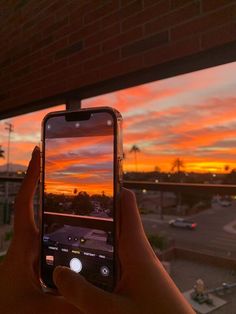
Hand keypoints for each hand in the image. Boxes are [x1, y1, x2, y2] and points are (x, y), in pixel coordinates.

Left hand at [0, 147, 78, 313]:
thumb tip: (97, 297)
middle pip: (44, 210)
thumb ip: (68, 304)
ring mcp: (36, 253)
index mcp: (23, 246)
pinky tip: (90, 244)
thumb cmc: (8, 311)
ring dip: (68, 217)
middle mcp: (30, 244)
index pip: (25, 203)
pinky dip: (71, 239)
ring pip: (54, 229)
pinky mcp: (41, 264)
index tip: (38, 154)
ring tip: (94, 208)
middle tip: (80, 177)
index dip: (31, 177)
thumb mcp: (37, 310)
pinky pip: (58, 245)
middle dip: (58, 192)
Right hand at [53, 189, 193, 313]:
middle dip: (97, 212)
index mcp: (136, 248)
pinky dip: (102, 253)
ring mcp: (139, 263)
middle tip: (71, 206)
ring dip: (98, 233)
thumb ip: (83, 294)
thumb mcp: (113, 312)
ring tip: (73, 232)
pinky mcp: (138, 276)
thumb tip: (57, 274)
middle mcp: (138, 251)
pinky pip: (117, 257)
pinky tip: (88, 264)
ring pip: (116, 239)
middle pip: (117, 220)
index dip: (112, 188)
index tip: (96, 177)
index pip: (126, 205)